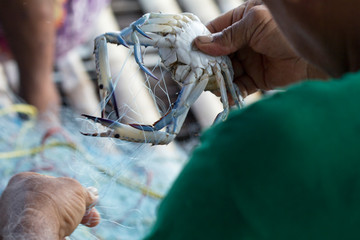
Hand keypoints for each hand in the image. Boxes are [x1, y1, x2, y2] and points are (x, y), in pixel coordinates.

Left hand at [0, 172, 99, 239]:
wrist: (35, 233)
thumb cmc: (53, 205)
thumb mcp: (77, 191)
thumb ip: (85, 192)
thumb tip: (93, 194)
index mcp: (25, 181)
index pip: (53, 183)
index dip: (74, 191)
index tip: (87, 199)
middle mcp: (15, 199)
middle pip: (53, 203)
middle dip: (76, 210)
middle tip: (92, 218)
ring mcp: (14, 220)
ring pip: (48, 219)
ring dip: (68, 222)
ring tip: (84, 225)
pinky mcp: (18, 235)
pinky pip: (41, 231)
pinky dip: (55, 233)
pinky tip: (65, 236)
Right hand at [194, 0, 328, 96]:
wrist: (313, 56)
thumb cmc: (286, 31)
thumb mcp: (254, 24)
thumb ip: (228, 36)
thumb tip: (201, 44)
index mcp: (241, 22)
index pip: (214, 32)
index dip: (201, 42)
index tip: (188, 53)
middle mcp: (242, 42)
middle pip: (216, 54)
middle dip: (206, 64)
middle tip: (195, 74)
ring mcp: (249, 61)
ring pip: (225, 72)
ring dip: (216, 79)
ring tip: (209, 86)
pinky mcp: (256, 79)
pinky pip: (238, 86)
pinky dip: (230, 92)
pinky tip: (224, 95)